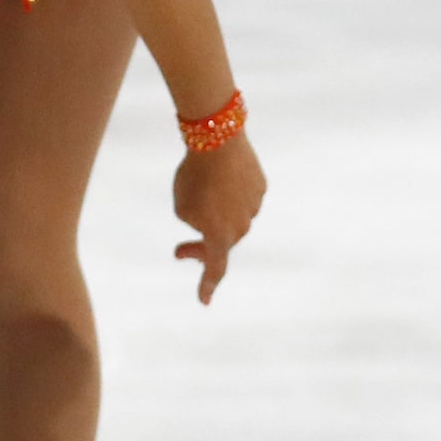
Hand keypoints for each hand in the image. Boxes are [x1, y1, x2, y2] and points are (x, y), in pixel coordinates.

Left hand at [172, 132, 264, 304]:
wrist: (217, 139)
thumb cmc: (194, 176)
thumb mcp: (182, 207)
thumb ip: (196, 223)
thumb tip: (211, 225)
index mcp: (220, 235)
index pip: (215, 267)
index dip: (208, 285)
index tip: (204, 300)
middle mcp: (242, 226)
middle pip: (222, 243)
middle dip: (202, 248)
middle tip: (180, 252)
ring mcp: (254, 206)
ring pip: (234, 219)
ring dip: (218, 215)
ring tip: (201, 192)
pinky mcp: (260, 187)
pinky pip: (243, 198)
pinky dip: (230, 194)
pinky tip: (218, 179)